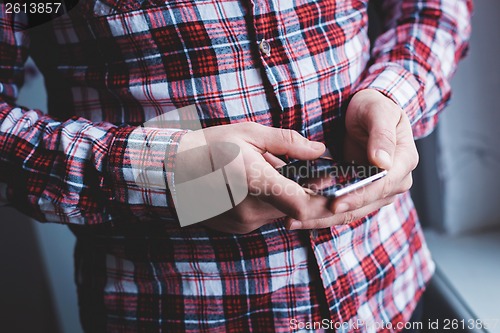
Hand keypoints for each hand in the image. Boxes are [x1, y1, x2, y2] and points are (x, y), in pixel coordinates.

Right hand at [177, 122, 333, 233]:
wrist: (173, 169)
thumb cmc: (210, 146)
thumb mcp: (249, 134)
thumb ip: (288, 143)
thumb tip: (319, 150)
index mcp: (255, 182)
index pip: (303, 205)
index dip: (323, 199)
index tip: (330, 185)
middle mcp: (250, 210)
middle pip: (296, 209)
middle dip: (304, 191)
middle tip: (297, 170)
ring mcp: (243, 223)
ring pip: (281, 214)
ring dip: (284, 197)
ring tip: (267, 174)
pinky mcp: (238, 228)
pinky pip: (265, 218)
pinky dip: (268, 204)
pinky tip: (252, 187)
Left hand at [286, 89, 418, 228]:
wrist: (367, 113)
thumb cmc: (374, 107)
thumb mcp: (379, 111)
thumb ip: (382, 135)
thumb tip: (383, 163)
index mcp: (403, 162)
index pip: (380, 186)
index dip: (357, 196)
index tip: (335, 204)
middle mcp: (394, 182)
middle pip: (362, 205)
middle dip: (330, 214)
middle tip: (297, 218)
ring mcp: (377, 191)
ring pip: (350, 212)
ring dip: (321, 219)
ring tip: (291, 221)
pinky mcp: (360, 194)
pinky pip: (341, 207)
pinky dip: (320, 212)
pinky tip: (297, 217)